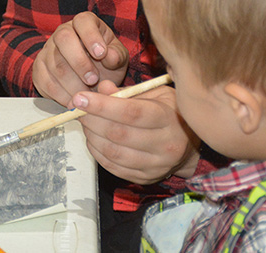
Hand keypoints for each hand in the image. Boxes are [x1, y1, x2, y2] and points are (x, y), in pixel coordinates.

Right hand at [32, 10, 128, 105]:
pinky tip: (75, 100)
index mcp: (84, 23)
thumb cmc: (105, 62)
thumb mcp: (117, 57)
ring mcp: (48, 50)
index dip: (91, 36)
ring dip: (73, 84)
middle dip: (79, 62)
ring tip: (88, 95)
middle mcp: (63, 32)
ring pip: (55, 65)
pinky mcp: (39, 69)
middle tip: (93, 79)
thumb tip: (110, 56)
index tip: (101, 54)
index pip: (83, 22)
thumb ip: (117, 55)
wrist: (89, 78)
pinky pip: (47, 82)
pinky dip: (62, 95)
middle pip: (63, 39)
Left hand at [71, 79, 200, 184]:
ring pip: (113, 152)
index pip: (131, 113)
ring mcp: (156, 165)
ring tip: (84, 121)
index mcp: (168, 119)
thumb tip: (102, 88)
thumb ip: (127, 91)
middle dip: (91, 119)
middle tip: (76, 108)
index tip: (79, 98)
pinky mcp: (146, 178)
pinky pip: (113, 167)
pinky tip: (93, 137)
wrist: (189, 143)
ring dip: (91, 135)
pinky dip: (97, 151)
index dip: (101, 105)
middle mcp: (165, 145)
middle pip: (118, 134)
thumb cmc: (167, 111)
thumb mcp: (153, 92)